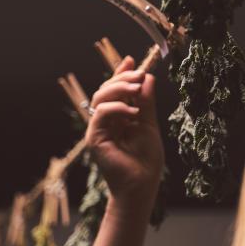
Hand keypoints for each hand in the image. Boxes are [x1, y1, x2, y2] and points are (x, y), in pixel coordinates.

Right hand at [85, 56, 163, 202]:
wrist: (142, 185)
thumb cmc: (146, 160)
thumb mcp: (149, 125)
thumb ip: (146, 102)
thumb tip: (147, 77)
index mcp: (118, 117)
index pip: (116, 90)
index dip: (121, 74)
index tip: (132, 61)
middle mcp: (106, 121)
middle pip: (106, 90)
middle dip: (122, 78)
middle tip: (139, 74)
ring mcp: (98, 129)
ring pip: (101, 97)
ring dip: (119, 88)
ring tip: (137, 88)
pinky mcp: (95, 138)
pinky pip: (100, 113)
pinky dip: (116, 108)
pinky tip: (133, 111)